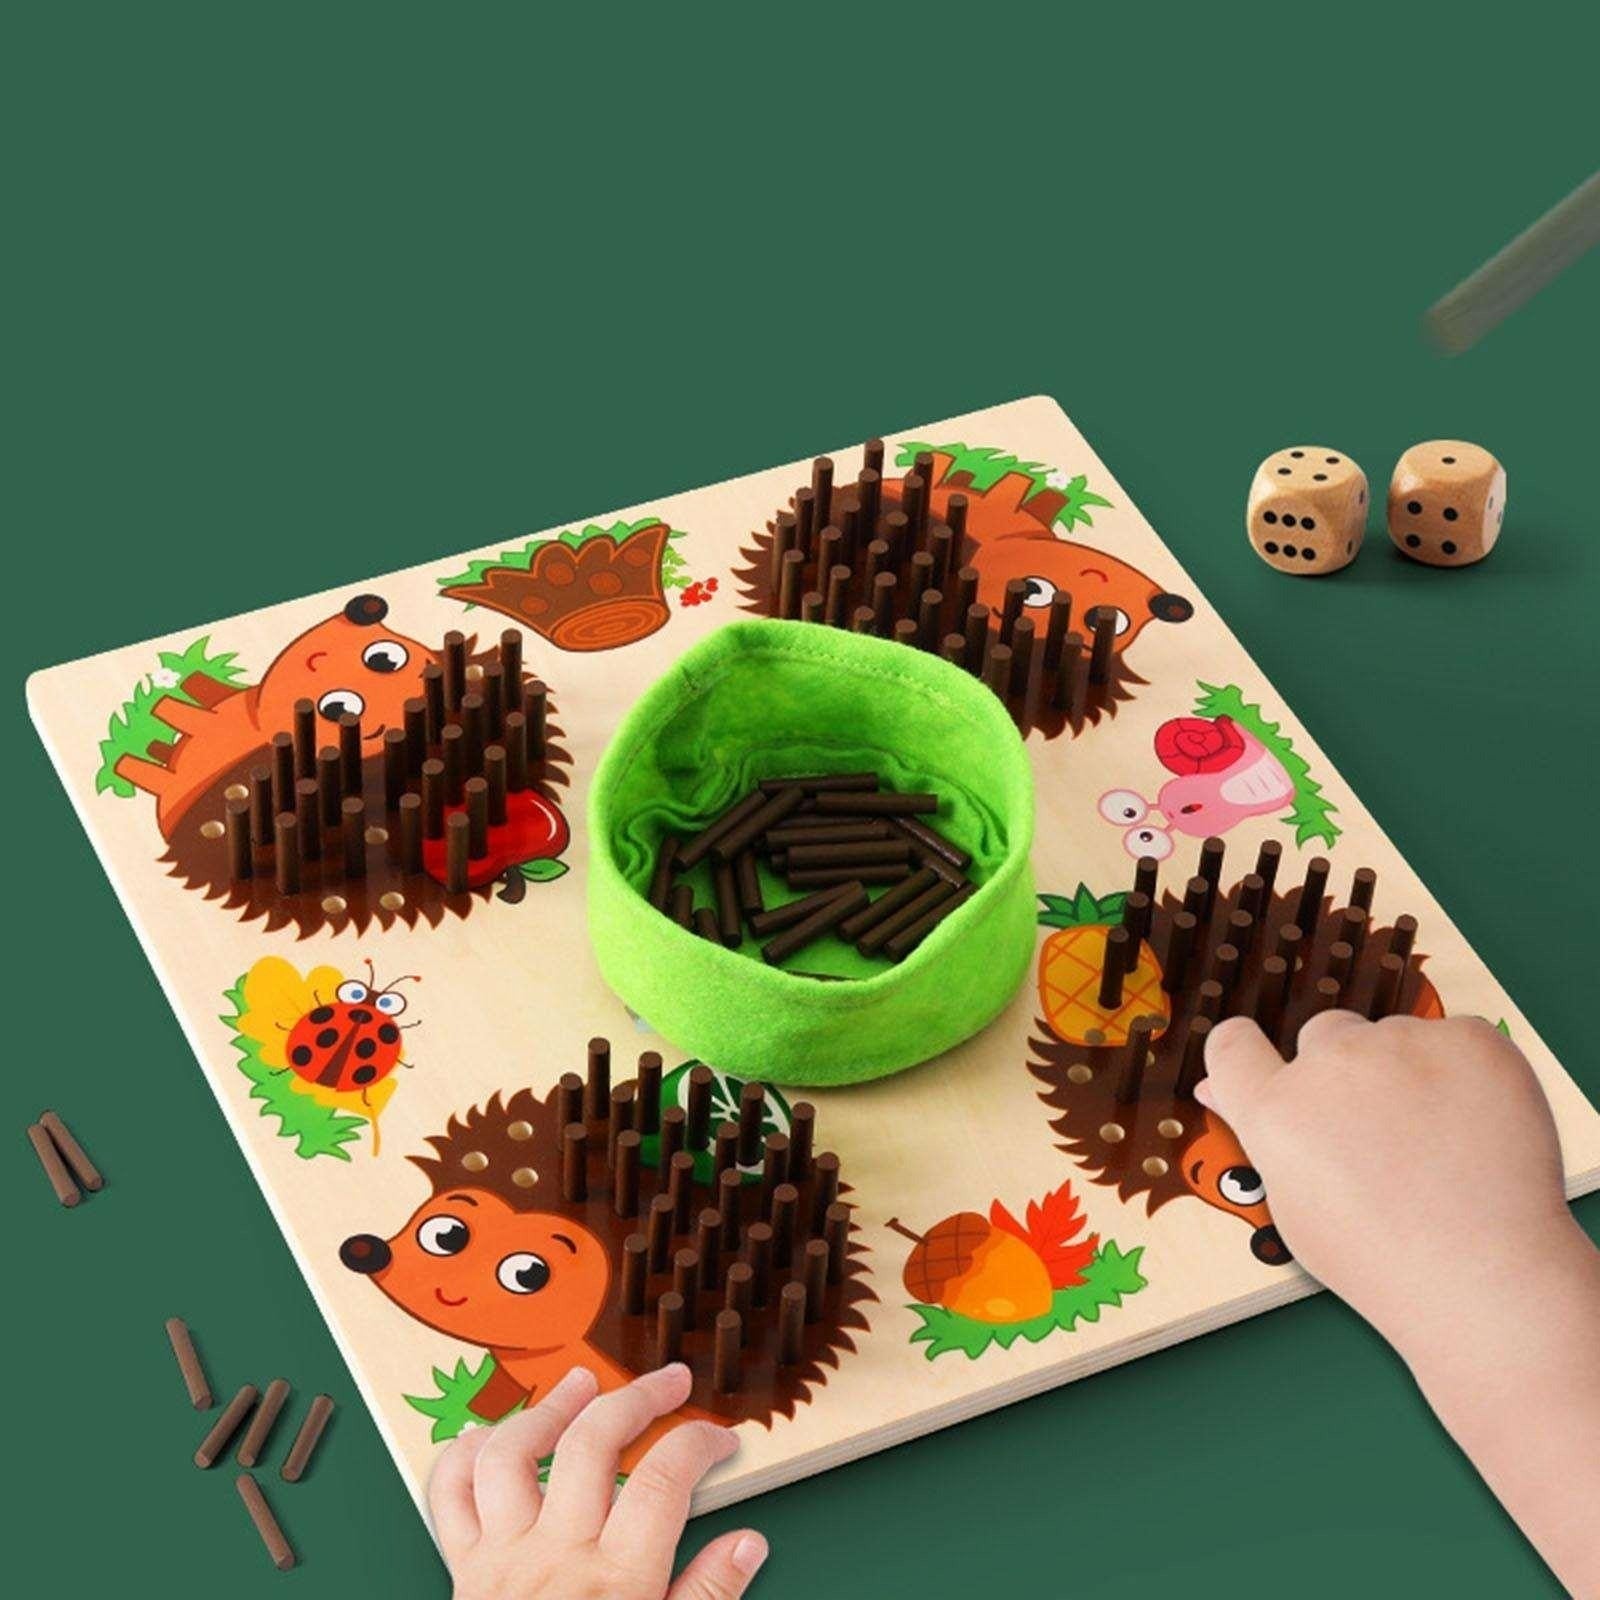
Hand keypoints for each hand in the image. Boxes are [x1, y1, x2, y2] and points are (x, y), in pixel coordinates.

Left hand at [431, 1364, 767, 1599]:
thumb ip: (705, 1599)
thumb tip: (747, 1544)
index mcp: (614, 1583)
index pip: (664, 1480)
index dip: (699, 1443)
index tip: (721, 1440)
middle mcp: (554, 1559)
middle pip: (594, 1443)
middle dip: (639, 1398)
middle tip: (670, 1381)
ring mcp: (501, 1562)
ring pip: (513, 1454)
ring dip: (549, 1408)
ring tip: (582, 1384)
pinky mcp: (462, 1574)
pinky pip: (450, 1499)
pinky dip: (464, 1455)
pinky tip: (491, 1434)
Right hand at [1197, 1011, 1577, 1352]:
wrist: (1488, 1278)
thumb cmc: (1382, 1258)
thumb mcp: (1295, 1205)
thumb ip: (1261, 1134)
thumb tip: (1215, 1087)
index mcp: (1276, 1109)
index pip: (1232, 1044)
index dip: (1249, 1056)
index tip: (1281, 1079)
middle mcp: (1330, 1064)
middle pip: (1324, 1034)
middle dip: (1343, 1070)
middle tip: (1381, 1135)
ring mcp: (1402, 1044)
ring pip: (1393, 1036)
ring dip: (1406, 1069)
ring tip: (1439, 1141)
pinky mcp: (1470, 1040)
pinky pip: (1456, 1038)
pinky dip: (1465, 1071)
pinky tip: (1476, 1126)